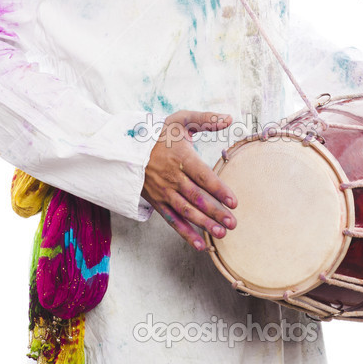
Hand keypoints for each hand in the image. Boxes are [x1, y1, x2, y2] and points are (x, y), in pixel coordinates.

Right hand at [141, 110, 237, 251]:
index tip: (234, 202)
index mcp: (180, 156)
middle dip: (215, 211)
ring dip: (203, 224)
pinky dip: (185, 233)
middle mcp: (172, 176)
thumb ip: (206, 120)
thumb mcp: (181, 120)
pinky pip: (172, 220)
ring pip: (185, 211)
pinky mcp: (157, 201)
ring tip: (221, 233)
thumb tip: (229, 118)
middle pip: (196, 197)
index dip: (219, 189)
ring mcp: (163, 191)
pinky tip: (201, 245)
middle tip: (232, 223)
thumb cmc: (160, 133)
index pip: (203, 176)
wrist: (128, 146)